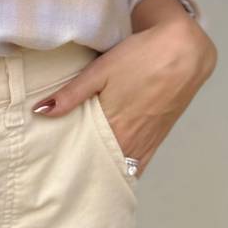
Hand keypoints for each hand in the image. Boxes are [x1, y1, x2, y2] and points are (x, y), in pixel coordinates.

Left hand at [31, 5, 216, 177]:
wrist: (186, 50)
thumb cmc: (142, 57)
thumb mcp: (101, 70)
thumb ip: (71, 94)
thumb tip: (40, 111)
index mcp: (114, 126)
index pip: (88, 157)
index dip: (73, 166)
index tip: (58, 171)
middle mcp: (132, 139)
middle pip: (106, 166)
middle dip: (88, 171)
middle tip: (68, 176)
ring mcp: (149, 139)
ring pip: (125, 166)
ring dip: (109, 171)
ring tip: (89, 175)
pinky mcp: (161, 134)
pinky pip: (143, 162)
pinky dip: (130, 169)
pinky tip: (120, 171)